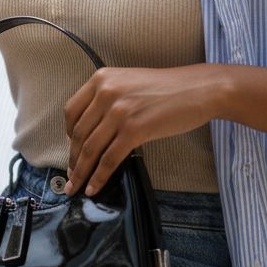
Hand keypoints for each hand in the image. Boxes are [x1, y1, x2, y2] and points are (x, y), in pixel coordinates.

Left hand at [64, 65, 218, 196]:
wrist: (198, 89)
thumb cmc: (167, 88)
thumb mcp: (129, 83)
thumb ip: (108, 98)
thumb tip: (92, 129)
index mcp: (101, 79)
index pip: (71, 111)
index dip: (68, 135)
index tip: (72, 150)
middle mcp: (106, 92)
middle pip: (79, 133)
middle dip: (73, 159)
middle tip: (71, 177)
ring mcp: (119, 111)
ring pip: (90, 149)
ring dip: (81, 172)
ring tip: (77, 187)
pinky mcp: (135, 129)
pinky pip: (109, 159)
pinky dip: (99, 176)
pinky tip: (95, 187)